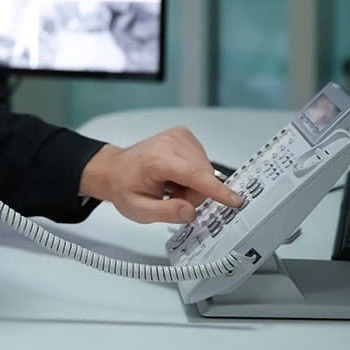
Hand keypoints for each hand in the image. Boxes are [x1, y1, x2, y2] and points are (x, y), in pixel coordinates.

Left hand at [79, 126, 242, 223]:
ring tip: (170, 186)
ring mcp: (178, 136)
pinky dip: (193, 175)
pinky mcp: (185, 136)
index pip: (193, 175)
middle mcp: (169, 143)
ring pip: (206, 171)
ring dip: (192, 185)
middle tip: (170, 196)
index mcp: (156, 160)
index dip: (216, 190)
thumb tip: (190, 212)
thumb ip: (166, 213)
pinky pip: (203, 164)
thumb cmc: (125, 186)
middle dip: (192, 195)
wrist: (115, 169)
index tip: (234, 200)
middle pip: (203, 177)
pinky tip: (175, 176)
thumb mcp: (138, 210)